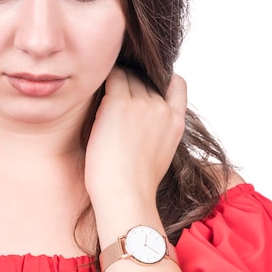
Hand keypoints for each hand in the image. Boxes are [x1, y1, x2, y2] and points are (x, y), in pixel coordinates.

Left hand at [84, 67, 186, 208]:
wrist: (125, 194)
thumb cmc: (135, 183)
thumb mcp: (160, 154)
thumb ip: (158, 132)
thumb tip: (146, 124)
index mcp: (176, 122)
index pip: (177, 85)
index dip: (161, 80)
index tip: (144, 85)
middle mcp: (161, 109)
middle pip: (145, 80)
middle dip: (131, 83)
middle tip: (113, 93)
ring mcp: (142, 104)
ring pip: (128, 76)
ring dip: (116, 82)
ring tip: (102, 96)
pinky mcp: (119, 103)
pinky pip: (113, 77)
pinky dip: (104, 80)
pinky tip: (94, 87)